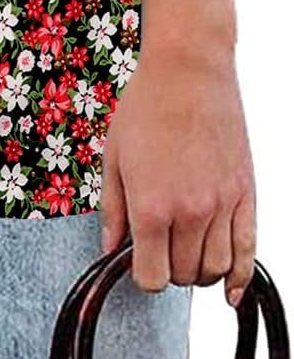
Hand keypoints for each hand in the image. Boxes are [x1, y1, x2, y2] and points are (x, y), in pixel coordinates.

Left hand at [100, 44, 255, 308]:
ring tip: (185, 248)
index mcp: (150, 205)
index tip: (138, 258)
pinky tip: (229, 289)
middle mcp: (188, 212)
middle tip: (160, 244)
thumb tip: (110, 250)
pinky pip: (248, 251)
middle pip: (183, 275)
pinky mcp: (245, 194)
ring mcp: (221, 204)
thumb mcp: (114, 155)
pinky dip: (239, 278)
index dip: (142, 274)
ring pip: (214, 269)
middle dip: (168, 268)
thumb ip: (112, 209)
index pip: (151, 278)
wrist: (188, 69)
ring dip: (198, 270)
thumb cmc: (146, 106)